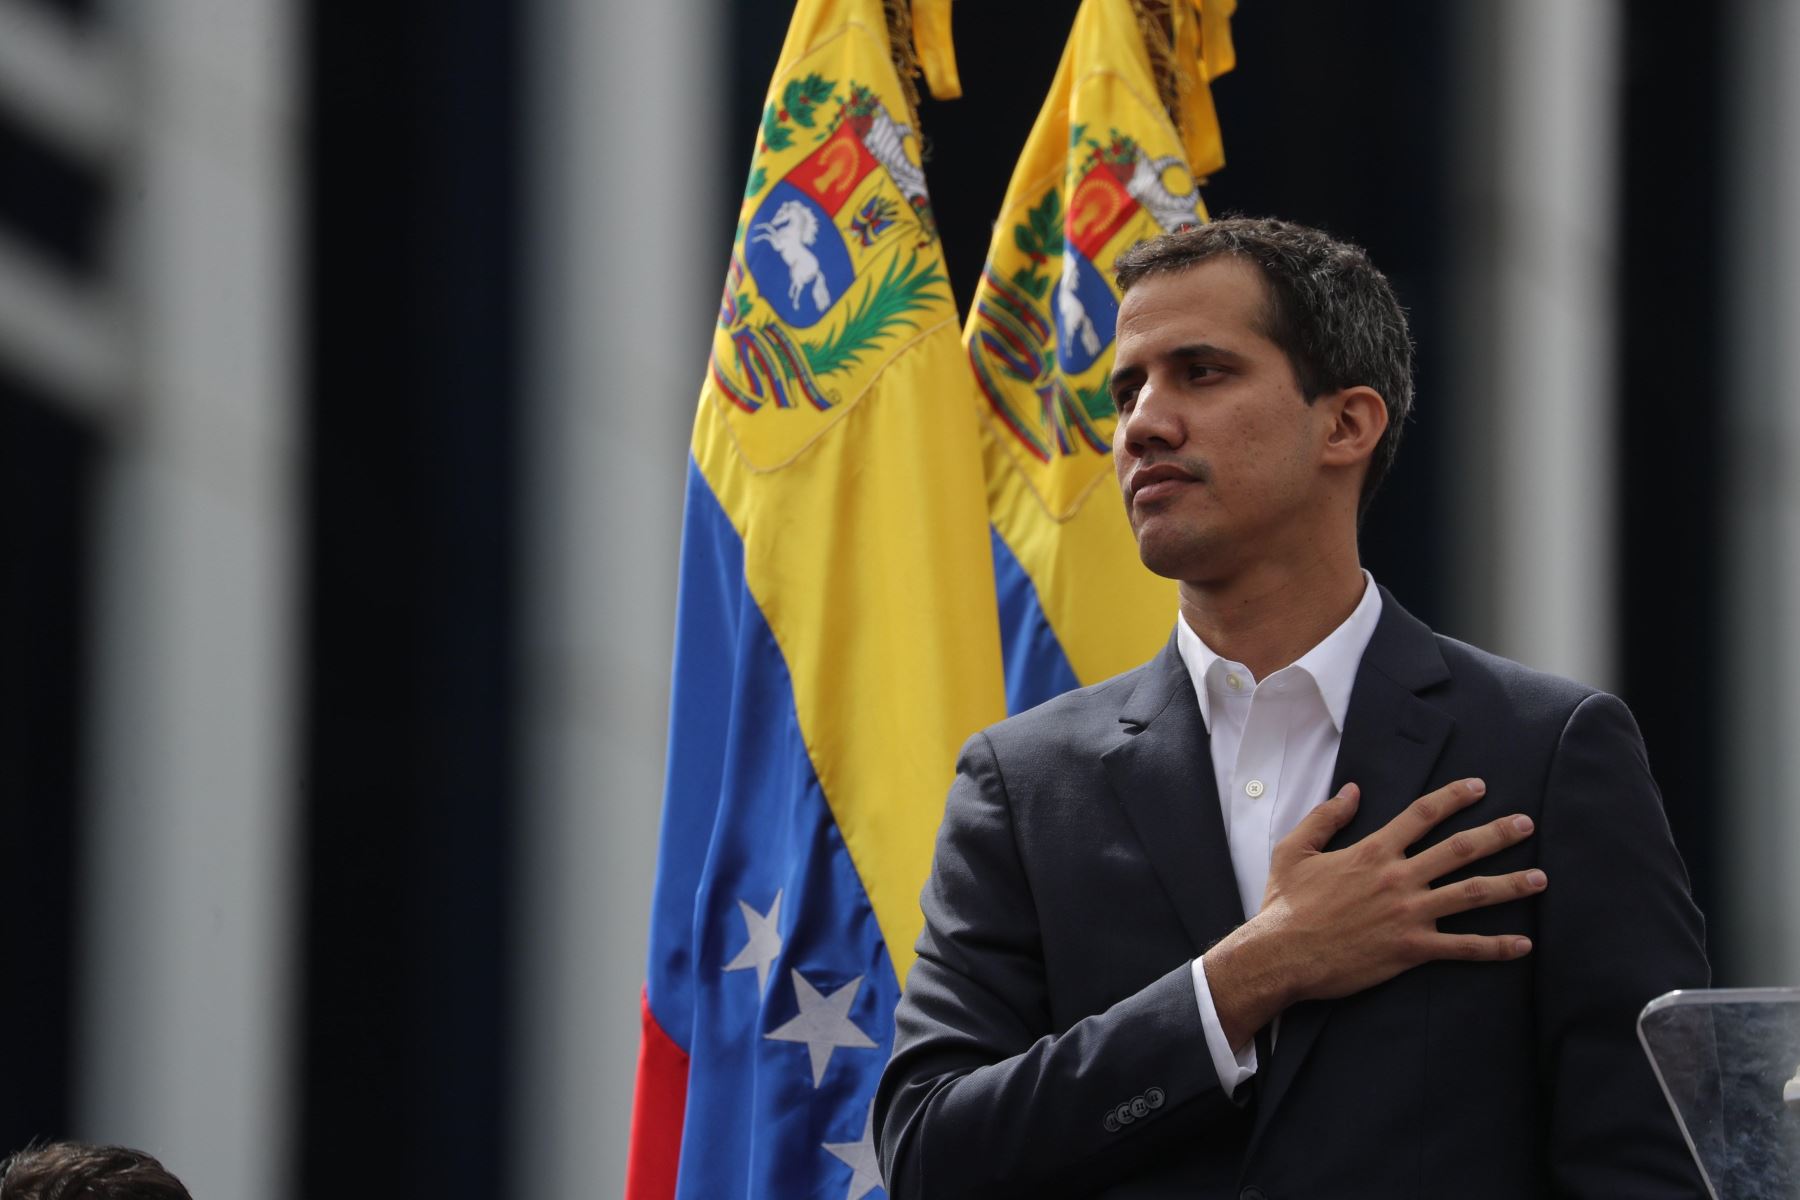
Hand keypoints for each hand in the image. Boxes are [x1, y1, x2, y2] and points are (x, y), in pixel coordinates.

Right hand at [1203, 778, 1543, 1048]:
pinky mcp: (1411, 949)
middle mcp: (1398, 878)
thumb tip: (1351, 790)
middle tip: (1527, 824)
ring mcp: (1408, 914)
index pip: (1421, 815)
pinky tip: (1523, 944)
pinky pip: (1462, 947)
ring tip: (1541, 878)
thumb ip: (1326, 817)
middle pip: (1459, 850)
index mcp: (1372, 851)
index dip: (1453, 798)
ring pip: (1471, 895)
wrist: (1282, 953)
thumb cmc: (1285, 903)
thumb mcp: (1295, 850)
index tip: (1479, 787)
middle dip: (1498, 835)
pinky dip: (1495, 947)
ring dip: (1510, 885)